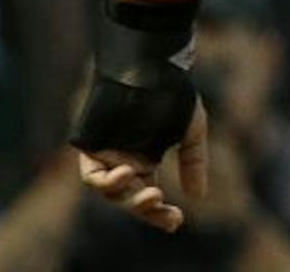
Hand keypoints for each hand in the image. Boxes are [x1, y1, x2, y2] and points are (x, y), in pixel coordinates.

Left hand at [77, 99, 207, 232]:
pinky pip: (92, 177)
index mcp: (146, 160)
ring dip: (130, 199)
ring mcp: (107, 156)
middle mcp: (124, 162)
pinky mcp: (91, 147)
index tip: (177, 221)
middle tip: (168, 214)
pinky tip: (126, 173)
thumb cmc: (172, 93)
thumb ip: (194, 162)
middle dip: (148, 210)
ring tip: (153, 195)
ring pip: (112, 193)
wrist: (149, 67)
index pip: (148, 196)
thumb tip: (198, 197)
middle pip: (131, 199)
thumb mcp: (192, 130)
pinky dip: (108, 182)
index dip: (160, 213)